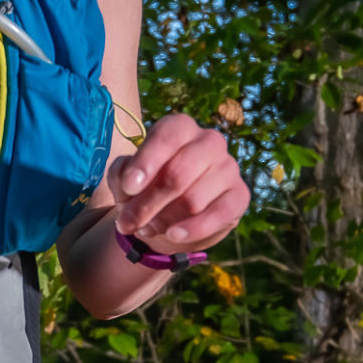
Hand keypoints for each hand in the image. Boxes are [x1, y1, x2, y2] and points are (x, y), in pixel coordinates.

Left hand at [112, 112, 247, 251]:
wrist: (174, 213)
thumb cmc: (147, 186)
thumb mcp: (126, 177)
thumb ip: (122, 175)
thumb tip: (129, 184)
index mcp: (180, 127)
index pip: (167, 137)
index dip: (146, 163)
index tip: (129, 188)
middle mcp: (209, 141)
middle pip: (178, 175)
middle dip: (147, 204)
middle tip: (127, 223)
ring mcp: (228, 167)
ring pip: (193, 200)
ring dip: (163, 220)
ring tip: (146, 228)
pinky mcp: (240, 195)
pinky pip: (219, 214)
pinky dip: (193, 229)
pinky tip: (174, 235)